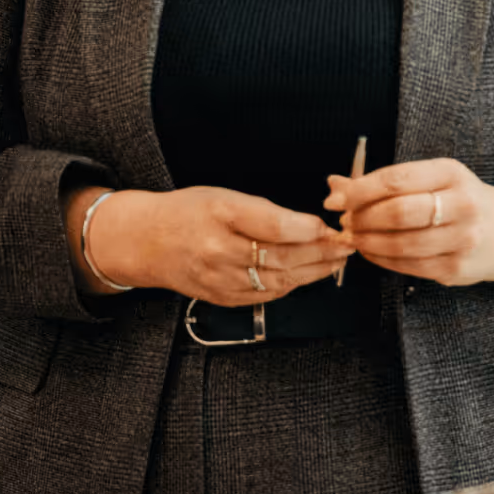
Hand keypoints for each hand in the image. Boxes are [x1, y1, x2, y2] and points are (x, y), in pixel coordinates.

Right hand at [68, 184, 354, 305]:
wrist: (146, 242)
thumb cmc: (187, 212)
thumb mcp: (224, 196)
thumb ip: (266, 211)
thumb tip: (309, 225)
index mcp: (221, 215)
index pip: (275, 227)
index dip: (308, 229)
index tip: (329, 225)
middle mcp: (220, 251)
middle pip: (282, 257)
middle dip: (322, 253)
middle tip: (347, 244)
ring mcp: (220, 280)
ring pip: (279, 280)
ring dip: (314, 272)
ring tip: (337, 260)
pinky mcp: (222, 298)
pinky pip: (265, 296)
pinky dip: (291, 285)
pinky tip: (307, 275)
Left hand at [324, 159, 493, 287]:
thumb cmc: (458, 199)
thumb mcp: (430, 179)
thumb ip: (383, 182)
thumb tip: (334, 186)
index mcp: (451, 173)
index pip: (397, 180)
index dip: (360, 191)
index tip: (336, 200)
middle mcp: (462, 204)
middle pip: (398, 212)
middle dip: (362, 218)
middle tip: (346, 221)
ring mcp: (461, 239)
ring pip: (401, 244)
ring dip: (368, 242)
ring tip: (355, 237)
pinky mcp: (455, 268)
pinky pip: (408, 266)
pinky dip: (381, 260)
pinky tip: (372, 252)